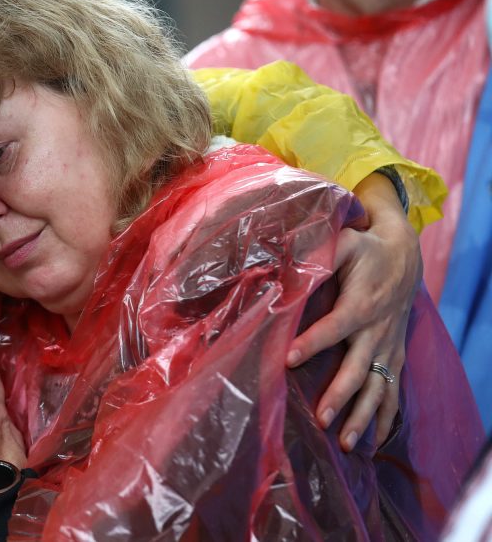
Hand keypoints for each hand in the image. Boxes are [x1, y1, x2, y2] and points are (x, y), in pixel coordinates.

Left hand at [286, 173, 419, 450]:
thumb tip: (282, 260)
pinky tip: (372, 444)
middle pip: (359, 368)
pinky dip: (386, 419)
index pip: (334, 327)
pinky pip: (393, 392)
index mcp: (360, 304)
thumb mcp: (343, 243)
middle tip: (321, 419)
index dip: (312, 342)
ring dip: (363, 416)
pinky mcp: (394, 356)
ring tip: (343, 441)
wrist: (404, 254)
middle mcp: (377, 331)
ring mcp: (388, 347)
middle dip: (340, 394)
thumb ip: (317, 254)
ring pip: (378, 388)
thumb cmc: (364, 248)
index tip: (287, 359)